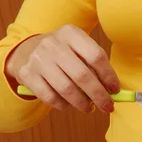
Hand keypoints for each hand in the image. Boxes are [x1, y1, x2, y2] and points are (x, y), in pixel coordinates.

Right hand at [5, 24, 119, 112]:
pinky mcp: (27, 74)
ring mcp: (38, 59)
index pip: (96, 56)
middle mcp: (52, 44)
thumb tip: (113, 91)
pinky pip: (50, 97)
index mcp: (70, 33)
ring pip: (66, 89)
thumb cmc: (64, 53)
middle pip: (82, 75)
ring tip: (90, 107)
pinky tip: (70, 105)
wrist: (28, 50)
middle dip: (98, 95)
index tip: (115, 90)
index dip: (108, 76)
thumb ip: (95, 65)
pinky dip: (64, 105)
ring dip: (82, 103)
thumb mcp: (78, 48)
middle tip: (107, 106)